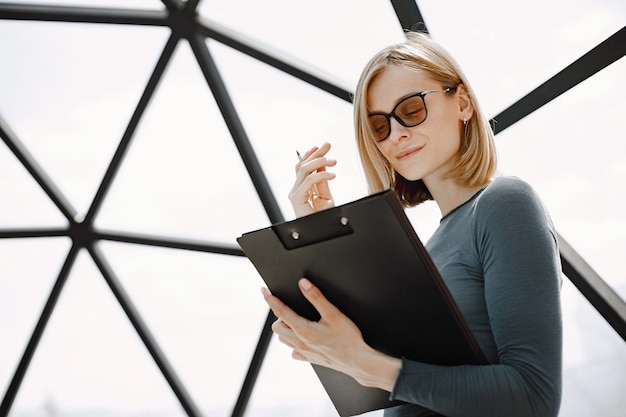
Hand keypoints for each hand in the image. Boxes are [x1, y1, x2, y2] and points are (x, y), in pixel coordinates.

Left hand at [261, 278, 400, 390]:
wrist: (358, 362)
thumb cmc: (348, 338)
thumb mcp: (334, 313)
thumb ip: (316, 297)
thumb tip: (303, 284)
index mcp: (303, 330)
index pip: (280, 311)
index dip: (270, 299)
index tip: (264, 291)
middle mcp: (299, 343)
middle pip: (277, 327)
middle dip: (279, 316)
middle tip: (289, 307)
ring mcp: (304, 353)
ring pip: (284, 339)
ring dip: (285, 329)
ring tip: (295, 321)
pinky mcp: (310, 360)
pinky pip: (294, 352)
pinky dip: (294, 343)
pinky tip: (304, 338)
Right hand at [289, 142, 336, 217]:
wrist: (321, 233)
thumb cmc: (323, 218)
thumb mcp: (326, 196)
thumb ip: (323, 181)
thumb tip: (323, 164)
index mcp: (302, 188)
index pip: (303, 166)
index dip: (312, 154)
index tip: (323, 146)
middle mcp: (296, 189)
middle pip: (302, 164)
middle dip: (316, 153)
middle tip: (328, 144)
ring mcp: (295, 193)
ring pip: (303, 169)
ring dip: (319, 161)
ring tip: (333, 161)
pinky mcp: (297, 198)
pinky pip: (309, 181)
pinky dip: (322, 175)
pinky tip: (332, 175)